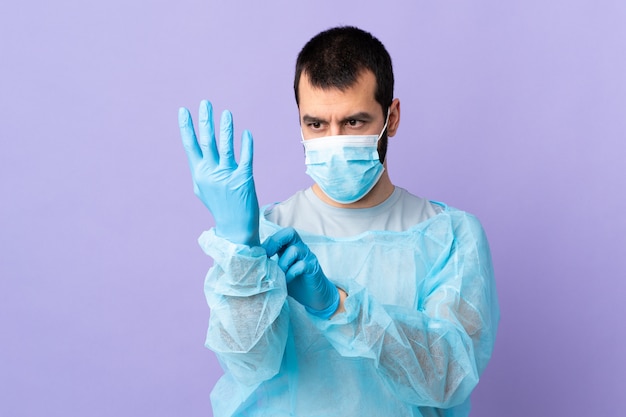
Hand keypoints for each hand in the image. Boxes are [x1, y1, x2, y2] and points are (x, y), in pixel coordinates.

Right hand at [179, 100, 259, 245]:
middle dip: (205, 120)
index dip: (186, 127)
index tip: (183, 110)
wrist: (235, 227)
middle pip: (206, 141)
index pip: (190, 145)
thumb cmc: (219, 206)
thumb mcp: (203, 189)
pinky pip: (245, 158)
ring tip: (226, 113)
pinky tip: (246, 133)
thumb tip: (197, 154)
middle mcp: (211, 173)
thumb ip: (200, 170)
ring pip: (225, 147)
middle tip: (205, 103)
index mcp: (199, 173)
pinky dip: (246, 144)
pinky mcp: (244, 179)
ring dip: (225, 128)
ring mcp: (227, 176)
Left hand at [262, 227, 339, 318]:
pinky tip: (286, 281)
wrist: (315, 296)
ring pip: (295, 249)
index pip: (279, 235)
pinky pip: (302, 265)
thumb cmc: (295, 283)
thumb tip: (250, 263)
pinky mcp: (313, 268)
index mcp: (290, 247)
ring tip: (278, 274)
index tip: (257, 255)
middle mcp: (301, 248)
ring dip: (283, 263)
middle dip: (275, 242)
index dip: (267, 242)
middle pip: (290, 232)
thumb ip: (270, 265)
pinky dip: (291, 273)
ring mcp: (308, 257)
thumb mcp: (280, 272)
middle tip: (267, 257)